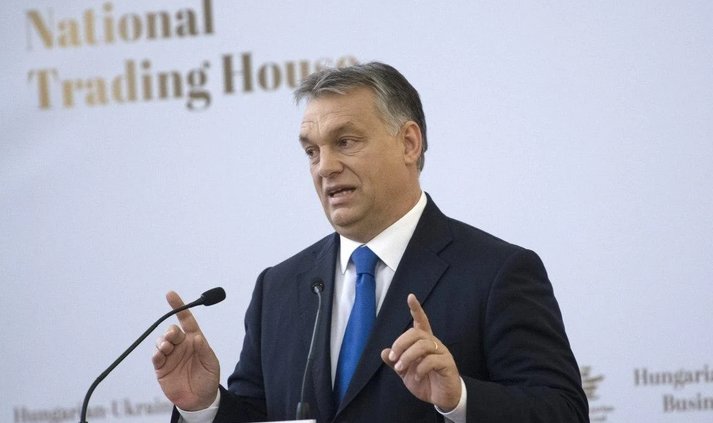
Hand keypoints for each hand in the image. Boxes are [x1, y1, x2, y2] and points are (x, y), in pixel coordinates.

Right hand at [152, 291, 219, 410]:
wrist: (200, 400)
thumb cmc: (208, 379)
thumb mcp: (211, 363)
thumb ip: (204, 349)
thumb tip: (195, 337)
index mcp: (195, 339)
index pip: (186, 319)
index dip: (179, 306)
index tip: (170, 294)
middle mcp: (181, 345)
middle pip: (171, 330)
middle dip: (170, 331)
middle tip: (172, 337)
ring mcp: (171, 355)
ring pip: (161, 340)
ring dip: (162, 341)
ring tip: (167, 347)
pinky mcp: (162, 367)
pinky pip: (156, 356)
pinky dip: (157, 353)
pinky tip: (161, 355)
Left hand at [381, 294, 461, 410]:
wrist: (442, 398)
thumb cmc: (425, 381)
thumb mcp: (406, 372)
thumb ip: (396, 362)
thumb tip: (384, 352)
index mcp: (423, 343)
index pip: (421, 321)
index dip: (416, 309)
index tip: (410, 297)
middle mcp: (433, 344)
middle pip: (416, 333)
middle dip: (401, 343)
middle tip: (393, 358)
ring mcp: (442, 353)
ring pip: (423, 345)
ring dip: (408, 356)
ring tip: (401, 368)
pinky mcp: (447, 364)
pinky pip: (432, 360)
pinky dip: (420, 368)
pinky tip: (417, 376)